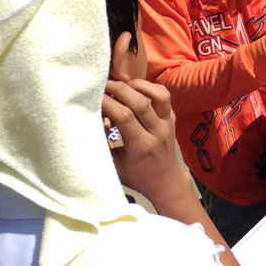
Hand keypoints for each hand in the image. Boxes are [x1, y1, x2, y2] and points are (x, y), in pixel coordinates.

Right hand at [102, 79, 191, 204]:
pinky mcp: (172, 117)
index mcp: (141, 146)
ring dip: (138, 85)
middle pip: (140, 102)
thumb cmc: (136, 175)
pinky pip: (164, 96)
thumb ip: (103, 143)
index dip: (107, 103)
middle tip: (103, 85)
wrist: (166, 180)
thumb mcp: (114, 165)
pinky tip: (135, 89)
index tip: (93, 97)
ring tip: (121, 85)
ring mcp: (168, 123)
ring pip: (159, 94)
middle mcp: (158, 132)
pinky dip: (150, 87)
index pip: (124, 116)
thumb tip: (94, 118)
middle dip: (118, 89)